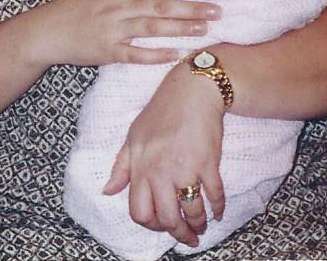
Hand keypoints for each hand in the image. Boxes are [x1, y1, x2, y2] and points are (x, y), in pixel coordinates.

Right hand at [23, 0, 218, 68]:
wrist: (45, 32)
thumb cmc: (73, 5)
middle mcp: (119, 6)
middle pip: (160, 3)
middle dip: (191, 6)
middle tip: (219, 10)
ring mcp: (114, 29)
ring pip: (152, 28)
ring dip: (180, 28)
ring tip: (206, 31)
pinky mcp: (108, 51)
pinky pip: (136, 54)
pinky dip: (156, 54)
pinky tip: (176, 55)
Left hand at [102, 65, 226, 246]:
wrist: (191, 90)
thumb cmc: (161, 112)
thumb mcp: (133, 137)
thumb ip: (121, 167)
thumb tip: (108, 192)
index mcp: (140, 166)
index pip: (139, 211)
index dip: (151, 225)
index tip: (161, 226)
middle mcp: (160, 170)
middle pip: (167, 219)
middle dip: (179, 233)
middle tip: (187, 236)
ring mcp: (184, 167)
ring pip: (192, 212)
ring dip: (199, 224)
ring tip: (202, 225)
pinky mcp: (208, 162)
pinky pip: (215, 196)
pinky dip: (219, 209)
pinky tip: (218, 212)